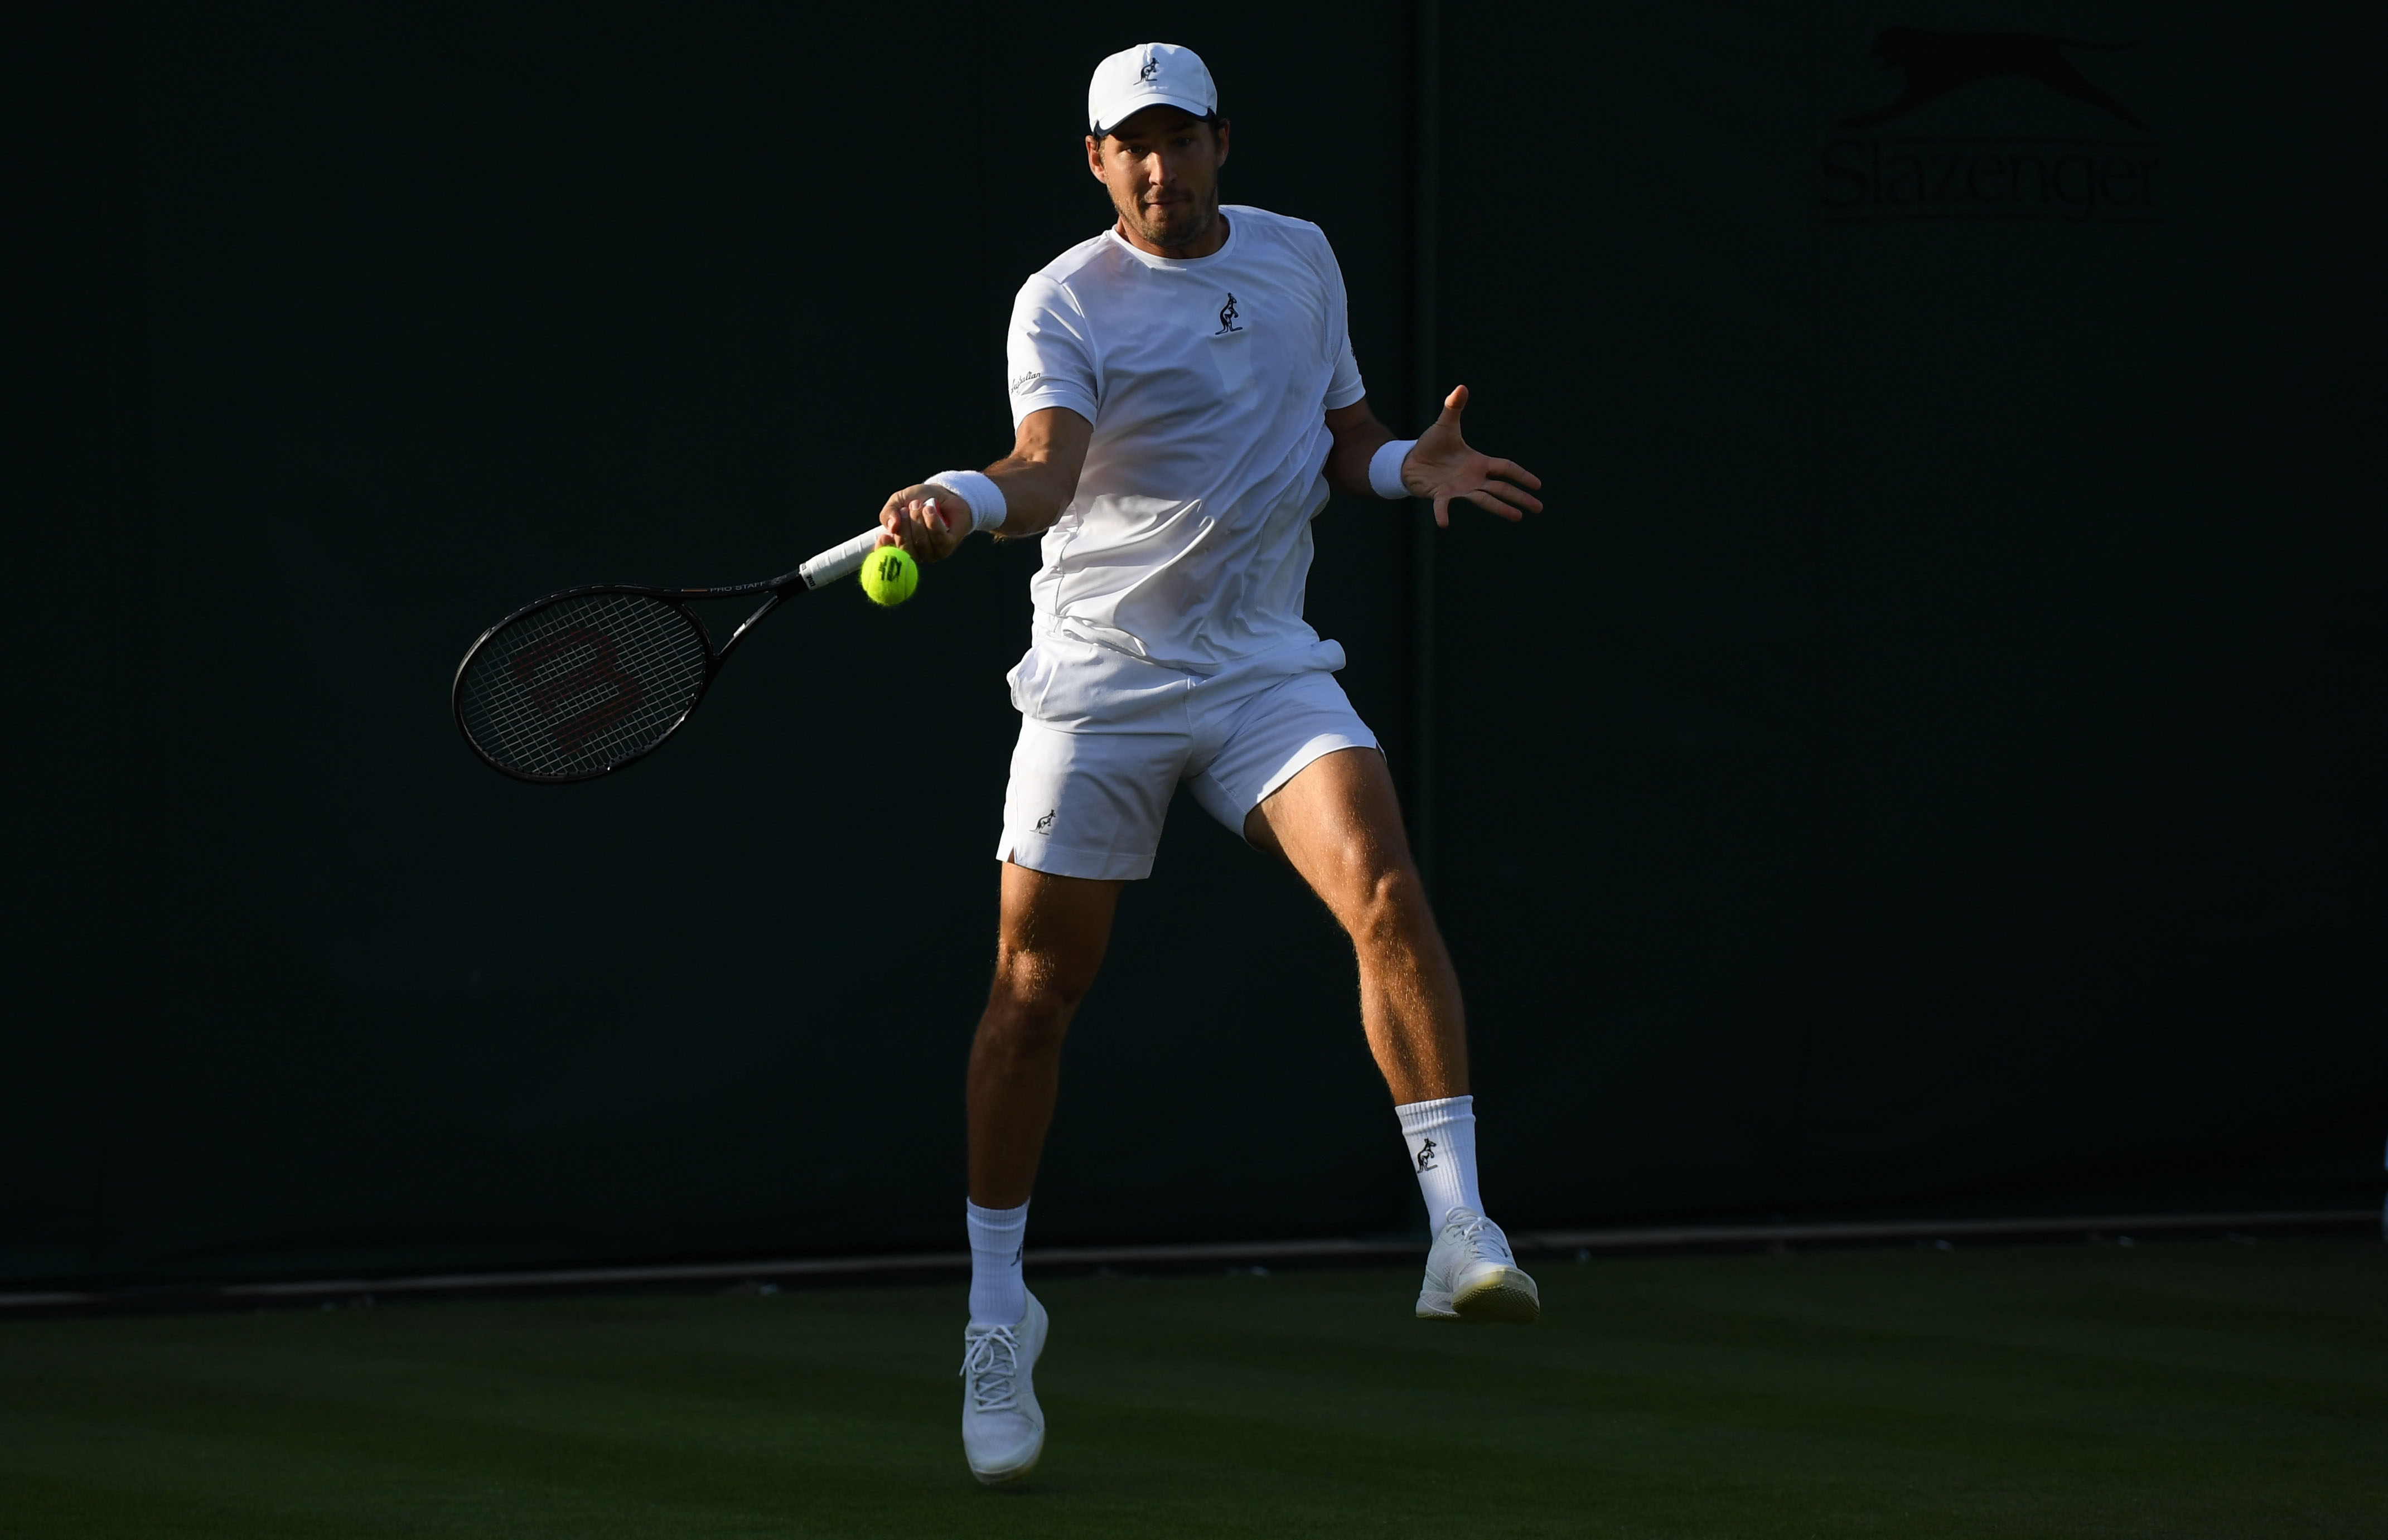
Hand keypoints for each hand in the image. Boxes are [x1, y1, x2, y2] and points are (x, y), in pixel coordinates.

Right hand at [877, 484, 966, 563]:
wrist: (943, 493)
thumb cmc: (918, 499)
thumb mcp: (898, 501)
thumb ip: (889, 512)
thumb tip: (892, 526)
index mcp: (899, 545)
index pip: (888, 555)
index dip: (884, 549)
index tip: (884, 536)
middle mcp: (915, 553)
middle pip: (906, 549)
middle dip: (905, 526)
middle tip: (907, 508)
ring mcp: (931, 553)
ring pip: (922, 543)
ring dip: (919, 521)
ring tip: (921, 505)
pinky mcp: (947, 547)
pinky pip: (939, 540)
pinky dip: (933, 523)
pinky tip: (931, 510)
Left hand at [1403, 385, 1543, 527]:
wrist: (1411, 460)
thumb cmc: (1432, 445)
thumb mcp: (1445, 425)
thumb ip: (1454, 408)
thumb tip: (1461, 386)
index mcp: (1479, 463)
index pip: (1506, 469)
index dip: (1521, 475)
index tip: (1537, 484)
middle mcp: (1474, 479)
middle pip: (1502, 488)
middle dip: (1520, 497)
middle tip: (1538, 507)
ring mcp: (1460, 489)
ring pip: (1485, 499)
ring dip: (1501, 508)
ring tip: (1517, 517)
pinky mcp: (1441, 495)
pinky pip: (1443, 505)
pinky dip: (1443, 514)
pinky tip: (1444, 524)